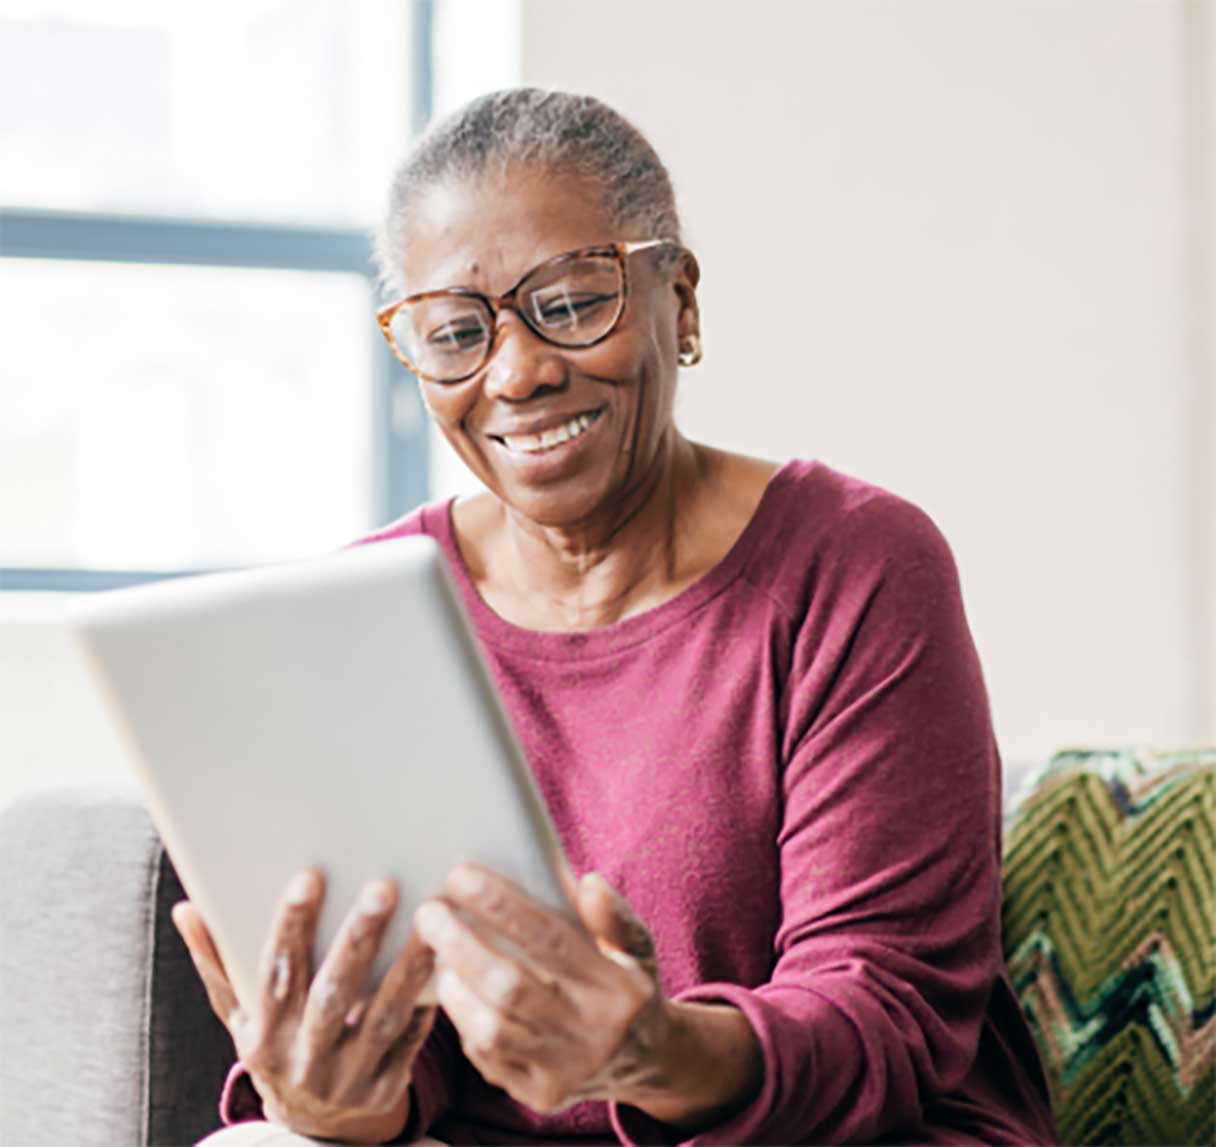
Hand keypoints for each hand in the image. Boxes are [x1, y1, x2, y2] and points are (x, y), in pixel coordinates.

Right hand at [172, 871, 435, 1143]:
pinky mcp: (385, 1089)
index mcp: (262, 1036)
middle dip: (356, 939)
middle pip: (332, 995)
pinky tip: (448, 961)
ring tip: (430, 918)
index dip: (290, 926)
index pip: (275, 974)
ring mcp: (346, 1079)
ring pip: (382, 1017)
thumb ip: (216, 960)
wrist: (310, 1125)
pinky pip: (413, 1042)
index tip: (310, 877)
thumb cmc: (273, 1046)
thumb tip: (187, 907)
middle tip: (382, 887)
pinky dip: (430, 1003)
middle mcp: (302, 1060)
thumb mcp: (237, 1013)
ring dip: (408, 967)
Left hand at [414, 864, 672, 1114]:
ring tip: (438, 951)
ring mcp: (564, 1071)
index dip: (502, 906)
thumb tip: (588, 882)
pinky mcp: (539, 1095)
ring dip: (455, 986)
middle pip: (510, 987)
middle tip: (429, 911)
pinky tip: (455, 989)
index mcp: (618, 988)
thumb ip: (614, 917)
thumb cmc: (627, 985)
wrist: (644, 1061)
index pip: (551, 939)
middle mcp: (592, 1034)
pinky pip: (486, 1058)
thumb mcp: (637, 947)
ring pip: (490, 1030)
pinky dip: (464, 1020)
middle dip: (460, 945)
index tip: (460, 875)